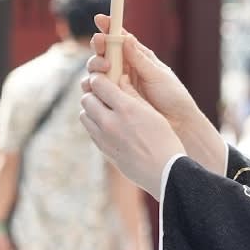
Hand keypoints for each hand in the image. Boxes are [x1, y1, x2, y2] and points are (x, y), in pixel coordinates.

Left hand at [80, 66, 186, 197]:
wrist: (164, 172)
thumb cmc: (164, 140)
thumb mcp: (152, 112)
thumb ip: (133, 94)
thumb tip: (121, 79)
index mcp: (126, 109)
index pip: (99, 84)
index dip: (100, 78)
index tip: (105, 78)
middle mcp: (110, 122)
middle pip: (86, 99)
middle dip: (94, 93)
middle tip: (105, 94)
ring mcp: (104, 138)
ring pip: (84, 115)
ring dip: (92, 110)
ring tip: (106, 110)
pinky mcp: (103, 150)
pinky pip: (90, 131)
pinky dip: (95, 124)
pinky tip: (110, 126)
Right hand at [85, 15, 198, 134]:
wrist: (178, 124)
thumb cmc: (173, 96)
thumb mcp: (157, 75)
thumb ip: (139, 59)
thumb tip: (126, 37)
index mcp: (138, 59)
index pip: (120, 40)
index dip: (109, 28)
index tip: (101, 19)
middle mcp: (125, 70)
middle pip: (104, 54)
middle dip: (99, 49)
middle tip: (102, 48)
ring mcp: (118, 85)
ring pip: (97, 72)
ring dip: (95, 67)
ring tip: (103, 69)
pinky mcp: (114, 101)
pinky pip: (97, 92)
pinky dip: (93, 87)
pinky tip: (95, 86)